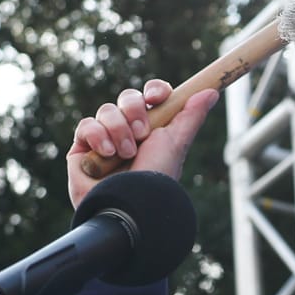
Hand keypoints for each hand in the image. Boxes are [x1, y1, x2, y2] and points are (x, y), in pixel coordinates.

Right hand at [66, 80, 219, 209]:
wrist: (130, 203)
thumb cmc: (155, 178)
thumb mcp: (177, 143)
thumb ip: (192, 116)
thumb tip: (211, 92)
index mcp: (153, 128)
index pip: (151, 96)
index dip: (154, 91)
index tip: (157, 97)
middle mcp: (129, 131)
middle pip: (128, 98)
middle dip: (135, 111)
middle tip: (142, 134)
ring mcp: (104, 139)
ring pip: (107, 110)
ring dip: (119, 129)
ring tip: (126, 153)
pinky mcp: (83, 149)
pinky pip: (86, 125)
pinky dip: (98, 136)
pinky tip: (107, 153)